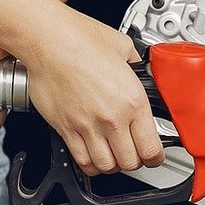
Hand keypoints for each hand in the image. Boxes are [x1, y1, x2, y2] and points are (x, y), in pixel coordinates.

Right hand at [20, 13, 165, 176]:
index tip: (154, 155)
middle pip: (130, 162)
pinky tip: (93, 155)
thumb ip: (136, 64)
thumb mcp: (123, 47)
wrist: (49, 40)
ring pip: (106, 166)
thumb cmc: (80, 38)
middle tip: (134, 153)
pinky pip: (81, 160)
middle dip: (135, 161)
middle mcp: (112, 117)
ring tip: (114, 155)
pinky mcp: (65, 128)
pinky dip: (90, 164)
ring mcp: (87, 125)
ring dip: (112, 165)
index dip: (156, 157)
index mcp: (133, 100)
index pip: (151, 148)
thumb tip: (139, 68)